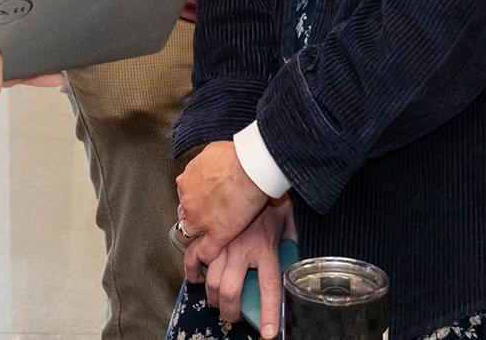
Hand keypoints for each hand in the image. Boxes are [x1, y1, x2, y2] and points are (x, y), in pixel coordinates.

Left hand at [176, 141, 268, 266]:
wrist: (249, 167)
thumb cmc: (238, 155)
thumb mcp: (215, 151)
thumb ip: (210, 160)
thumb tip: (214, 160)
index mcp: (187, 181)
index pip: (185, 199)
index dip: (194, 206)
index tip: (200, 209)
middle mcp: (188, 201)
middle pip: (184, 219)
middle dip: (192, 224)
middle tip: (202, 229)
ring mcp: (200, 220)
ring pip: (189, 237)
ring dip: (195, 244)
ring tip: (199, 254)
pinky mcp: (214, 235)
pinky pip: (202, 254)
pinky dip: (200, 264)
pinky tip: (200, 271)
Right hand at [192, 198, 292, 336]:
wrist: (251, 163)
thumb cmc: (271, 187)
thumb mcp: (287, 215)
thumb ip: (289, 234)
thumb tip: (294, 244)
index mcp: (265, 248)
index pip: (269, 288)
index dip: (267, 313)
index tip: (267, 334)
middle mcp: (241, 250)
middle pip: (230, 292)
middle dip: (229, 311)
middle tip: (230, 315)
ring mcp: (221, 240)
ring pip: (210, 280)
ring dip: (211, 294)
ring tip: (214, 298)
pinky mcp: (206, 230)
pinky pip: (192, 254)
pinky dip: (191, 267)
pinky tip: (193, 274)